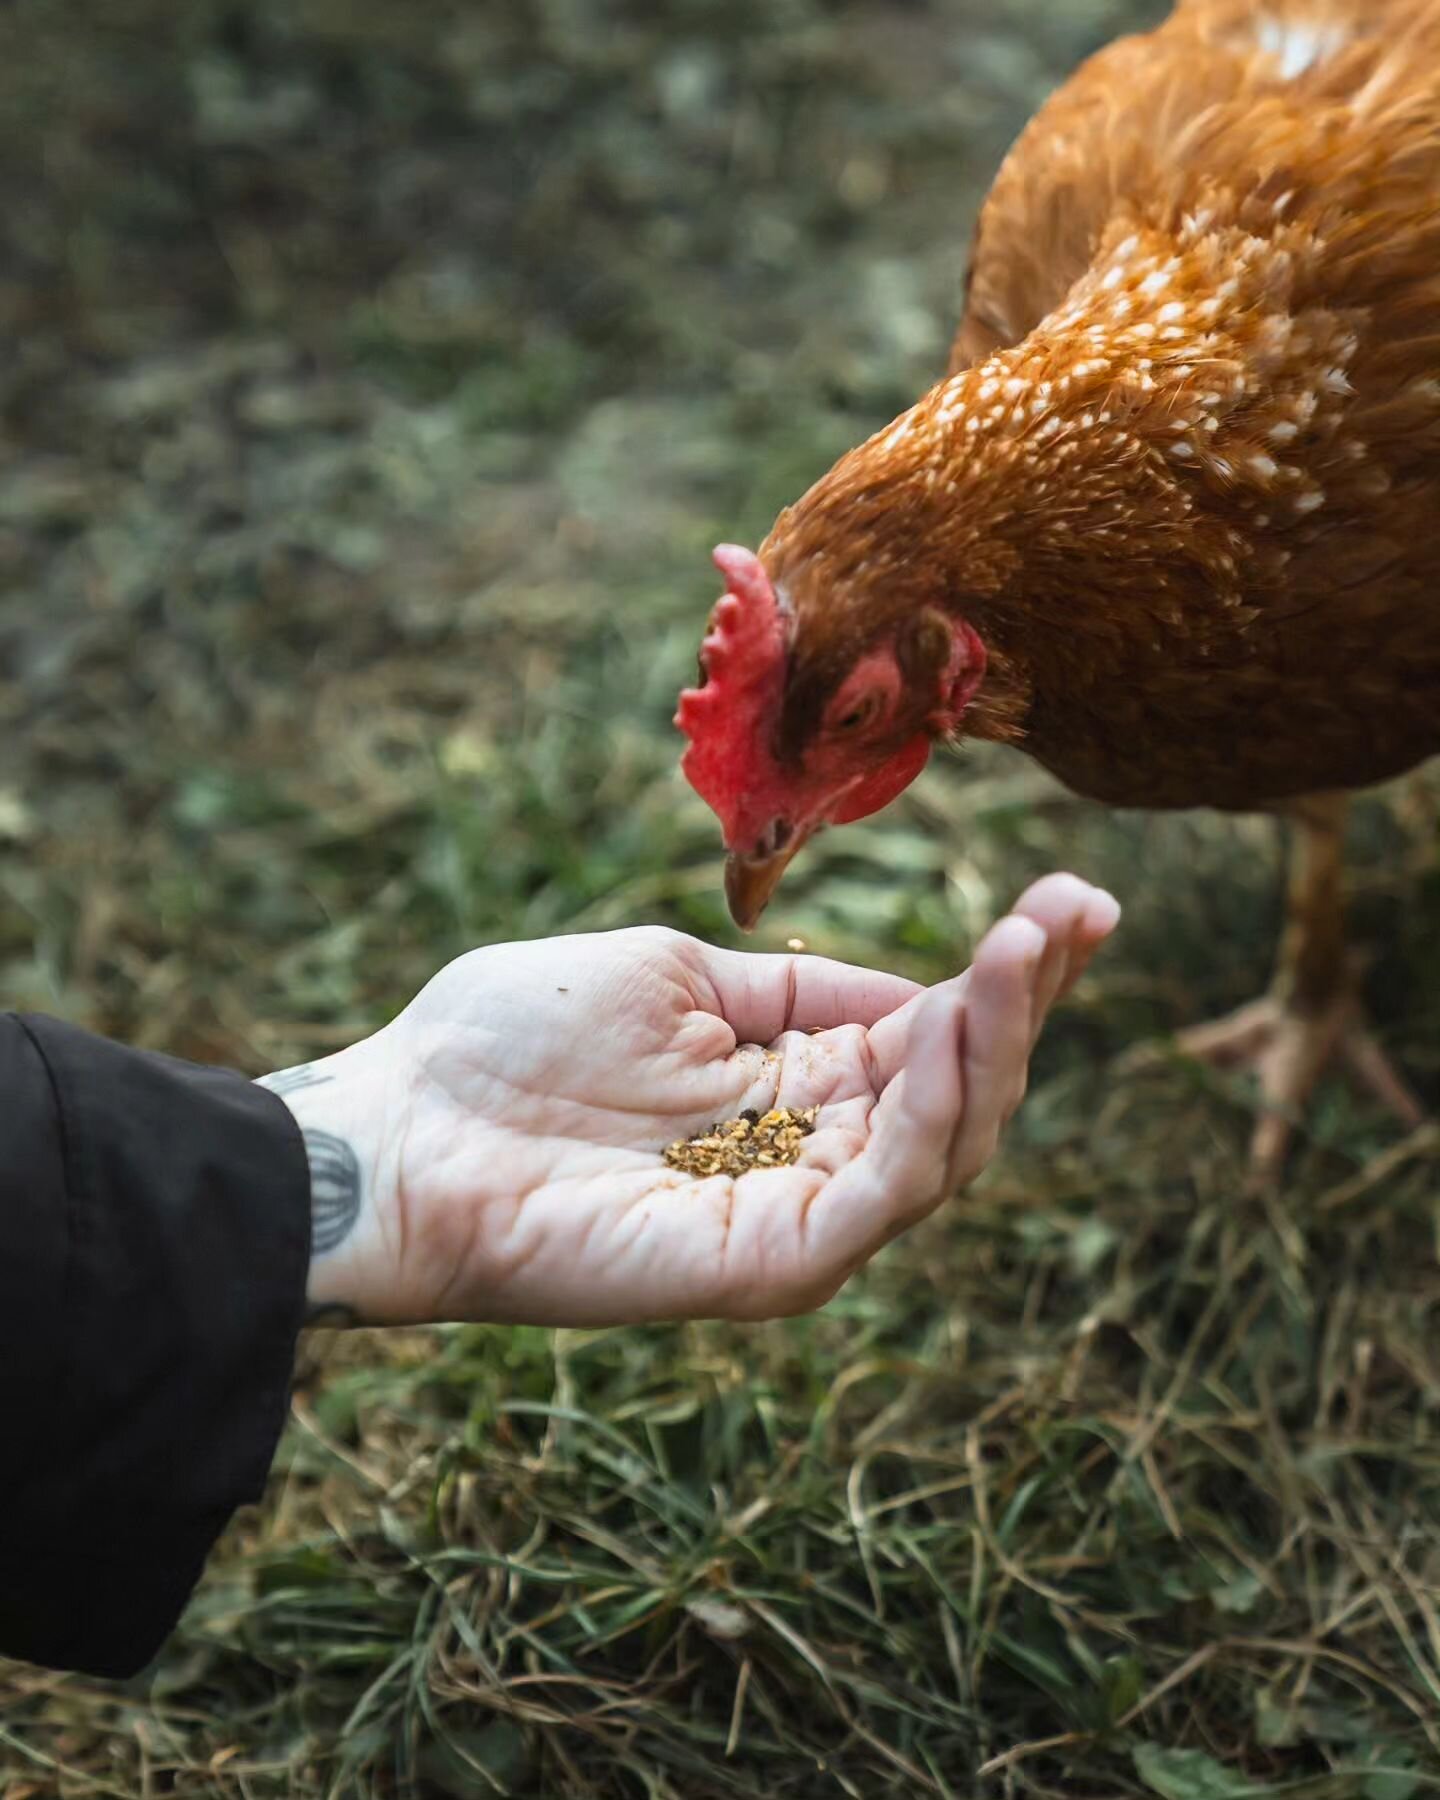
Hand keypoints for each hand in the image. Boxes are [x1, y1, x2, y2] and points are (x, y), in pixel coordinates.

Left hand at [262, 875, 1118, 1327]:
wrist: (402, 1124)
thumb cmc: (510, 1043)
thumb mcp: (674, 977)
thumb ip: (796, 993)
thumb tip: (915, 984)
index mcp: (791, 1083)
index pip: (935, 1035)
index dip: (1011, 974)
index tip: (1076, 899)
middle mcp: (809, 1153)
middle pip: (964, 1091)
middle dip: (1029, 1003)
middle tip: (1075, 912)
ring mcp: (794, 1215)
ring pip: (945, 1146)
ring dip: (995, 1047)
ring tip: (1019, 954)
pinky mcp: (768, 1268)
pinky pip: (882, 1199)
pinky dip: (930, 1117)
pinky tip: (949, 1027)